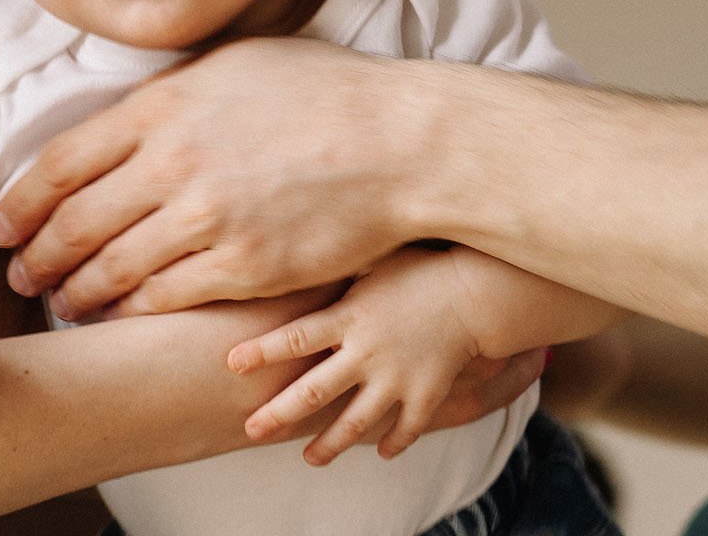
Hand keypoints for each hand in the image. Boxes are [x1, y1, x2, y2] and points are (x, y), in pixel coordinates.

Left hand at [0, 36, 434, 316]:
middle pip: (74, 224)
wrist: (400, 141)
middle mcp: (170, 162)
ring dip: (75, 292)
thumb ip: (174, 93)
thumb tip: (131, 112)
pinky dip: (129, 310)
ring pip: (110, 269)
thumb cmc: (327, 93)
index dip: (20, 201)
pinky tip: (118, 314)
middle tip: (21, 275)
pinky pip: (161, 298)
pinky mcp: (240, 267)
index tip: (4, 223)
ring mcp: (204, 218)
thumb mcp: (236, 65)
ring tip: (63, 303)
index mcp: (162, 106)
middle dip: (36, 257)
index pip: (61, 162)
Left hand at [227, 246, 583, 465]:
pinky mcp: (426, 394)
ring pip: (355, 421)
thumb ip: (338, 270)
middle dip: (279, 413)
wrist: (476, 290)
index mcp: (350, 316)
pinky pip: (406, 428)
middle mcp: (366, 352)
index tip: (231, 363)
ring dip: (329, 444)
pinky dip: (393, 442)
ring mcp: (396, 378)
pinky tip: (381, 452)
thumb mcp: (373, 260)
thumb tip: (298, 249)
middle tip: (251, 429)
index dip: (261, 352)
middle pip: (313, 391)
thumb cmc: (421, 265)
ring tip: (310, 458)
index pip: (294, 337)